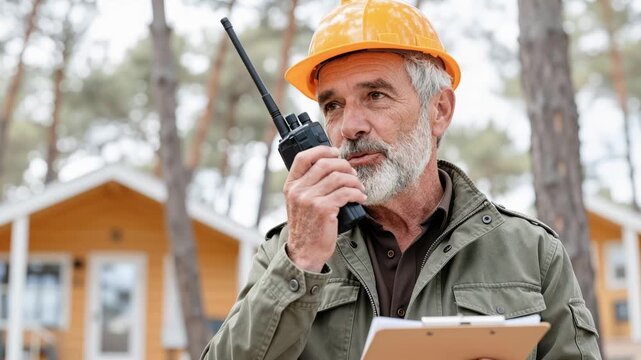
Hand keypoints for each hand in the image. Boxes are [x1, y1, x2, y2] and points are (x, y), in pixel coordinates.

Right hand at [284, 146, 365, 271]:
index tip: (336, 152)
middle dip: (344, 166)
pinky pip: (345, 193)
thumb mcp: (299, 203)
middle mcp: (298, 191)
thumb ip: (308, 186)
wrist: (305, 253)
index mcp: (291, 186)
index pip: (303, 157)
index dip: (322, 150)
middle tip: (353, 173)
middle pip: (325, 164)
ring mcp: (309, 200)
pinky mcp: (323, 210)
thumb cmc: (307, 227)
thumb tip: (331, 166)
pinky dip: (357, 193)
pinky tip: (361, 198)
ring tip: (359, 188)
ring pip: (338, 178)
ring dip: (354, 181)